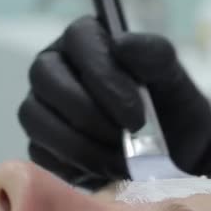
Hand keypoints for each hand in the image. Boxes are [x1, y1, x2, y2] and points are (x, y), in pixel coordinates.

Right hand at [18, 16, 210, 189]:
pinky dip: (77, 166)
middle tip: (128, 137)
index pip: (79, 40)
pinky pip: (40, 154)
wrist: (173, 152)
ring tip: (122, 159)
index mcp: (86, 39)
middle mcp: (55, 67)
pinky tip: (109, 170)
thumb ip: (154, 54)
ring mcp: (42, 106)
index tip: (136, 112)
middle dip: (89, 114)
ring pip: (37, 118)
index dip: (104, 75)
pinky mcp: (41, 145)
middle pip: (46, 78)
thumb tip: (121, 44)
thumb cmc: (169, 106)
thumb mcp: (172, 78)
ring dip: (82, 144)